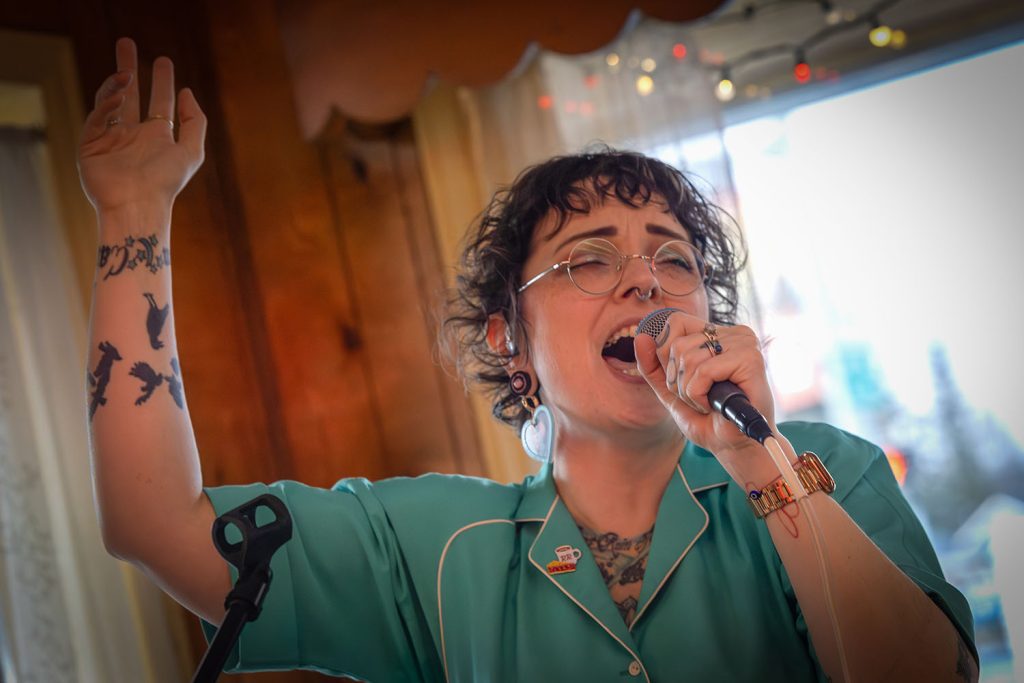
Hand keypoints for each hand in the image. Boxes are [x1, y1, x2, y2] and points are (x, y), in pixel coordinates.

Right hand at [78, 38, 205, 215]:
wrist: (136, 204)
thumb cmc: (165, 182)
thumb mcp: (191, 151)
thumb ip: (194, 122)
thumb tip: (188, 92)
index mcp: (158, 138)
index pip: (160, 103)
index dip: (162, 81)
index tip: (164, 60)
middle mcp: (134, 136)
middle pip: (130, 94)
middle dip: (128, 68)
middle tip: (126, 43)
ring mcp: (111, 139)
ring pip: (110, 101)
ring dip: (117, 83)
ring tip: (126, 70)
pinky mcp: (91, 144)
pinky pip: (97, 116)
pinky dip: (107, 104)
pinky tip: (120, 96)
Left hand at [634, 310, 780, 483]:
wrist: (733, 445)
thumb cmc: (707, 418)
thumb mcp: (670, 389)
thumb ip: (652, 365)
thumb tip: (640, 337)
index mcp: (717, 334)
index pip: (676, 322)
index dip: (666, 353)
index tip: (681, 380)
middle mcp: (733, 333)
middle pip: (678, 344)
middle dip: (678, 380)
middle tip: (699, 397)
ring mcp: (744, 344)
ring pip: (689, 358)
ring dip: (689, 391)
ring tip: (708, 402)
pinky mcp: (750, 359)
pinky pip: (703, 371)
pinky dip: (699, 395)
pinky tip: (714, 406)